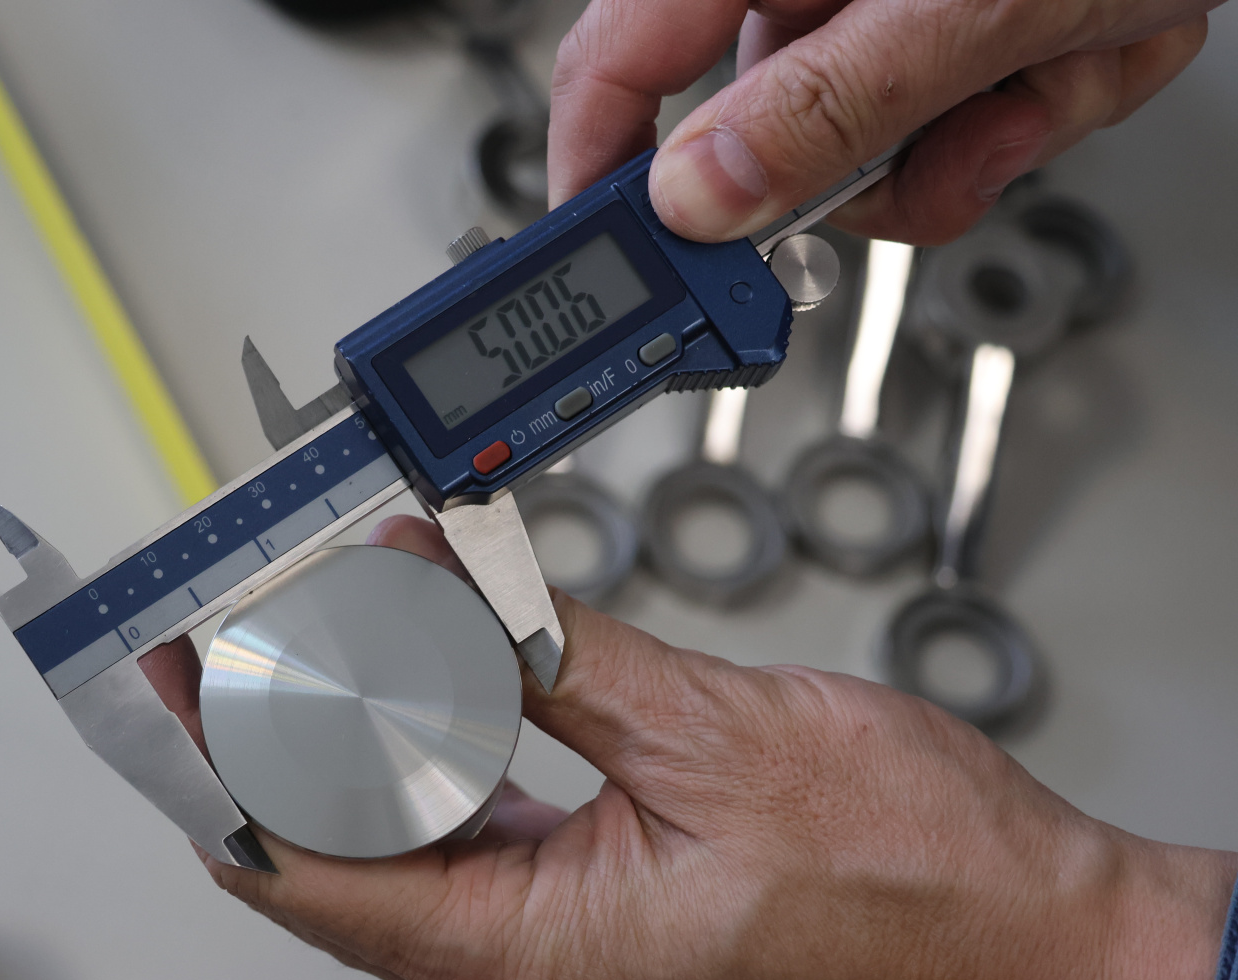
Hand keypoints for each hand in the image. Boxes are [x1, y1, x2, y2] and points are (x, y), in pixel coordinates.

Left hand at [141, 516, 1235, 979]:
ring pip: (400, 828)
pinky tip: (439, 661)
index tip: (172, 663)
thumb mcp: (717, 736)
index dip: (217, 752)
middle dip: (281, 718)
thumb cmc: (917, 884)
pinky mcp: (595, 900)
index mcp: (524, 961)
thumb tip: (440, 576)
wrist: (1037, 940)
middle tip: (250, 606)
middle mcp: (519, 969)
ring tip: (334, 612)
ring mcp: (554, 940)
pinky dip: (444, 733)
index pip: (297, 862)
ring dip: (364, 717)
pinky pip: (476, 821)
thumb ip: (554, 650)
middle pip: (331, 846)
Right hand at [548, 0, 1215, 244]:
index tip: (606, 268)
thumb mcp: (973, 5)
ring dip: (975, 144)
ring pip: (867, 147)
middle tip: (929, 158)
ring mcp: (880, 6)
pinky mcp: (944, 34)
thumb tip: (699, 199)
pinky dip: (1020, 123)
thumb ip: (827, 107)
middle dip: (870, 169)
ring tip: (1050, 74)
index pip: (616, 60)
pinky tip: (1070, 66)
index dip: (595, 171)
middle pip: (760, 130)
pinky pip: (943, 129)